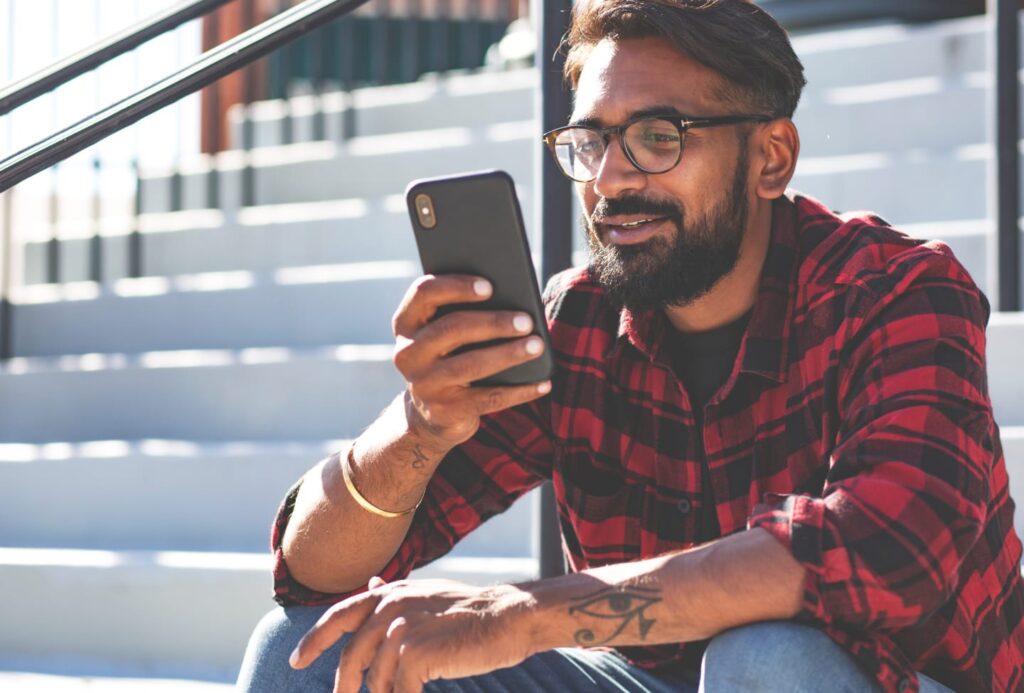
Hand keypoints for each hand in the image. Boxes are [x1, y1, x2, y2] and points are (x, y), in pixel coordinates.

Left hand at [290, 577, 537, 692]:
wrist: (507, 617)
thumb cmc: (469, 612)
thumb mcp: (424, 594)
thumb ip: (393, 595)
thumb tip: (370, 585)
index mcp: (389, 594)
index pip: (339, 616)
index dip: (314, 640)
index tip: (296, 661)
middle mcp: (389, 607)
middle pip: (351, 656)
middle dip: (345, 685)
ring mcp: (400, 630)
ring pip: (376, 679)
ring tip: (407, 690)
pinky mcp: (415, 653)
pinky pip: (398, 691)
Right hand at [392, 275, 550, 449]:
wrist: (432, 414)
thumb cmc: (450, 356)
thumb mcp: (446, 333)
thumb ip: (463, 310)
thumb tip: (513, 297)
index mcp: (407, 324)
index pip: (424, 293)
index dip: (456, 287)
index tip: (490, 286)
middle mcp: (408, 353)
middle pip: (451, 328)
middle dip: (493, 322)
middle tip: (527, 321)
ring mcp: (424, 384)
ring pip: (470, 364)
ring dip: (509, 353)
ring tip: (538, 345)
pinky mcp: (444, 410)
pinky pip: (488, 398)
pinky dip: (520, 391)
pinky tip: (543, 383)